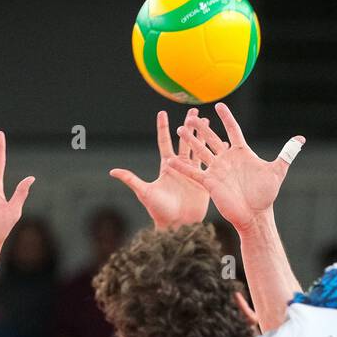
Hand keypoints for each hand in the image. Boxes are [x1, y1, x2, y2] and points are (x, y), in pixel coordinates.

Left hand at [110, 111, 209, 227]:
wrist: (177, 225)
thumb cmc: (159, 211)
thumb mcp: (145, 193)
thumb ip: (131, 180)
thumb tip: (112, 171)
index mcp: (167, 166)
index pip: (165, 142)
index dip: (163, 128)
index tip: (163, 112)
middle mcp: (181, 166)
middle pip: (185, 141)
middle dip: (189, 125)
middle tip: (194, 111)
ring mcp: (194, 172)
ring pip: (199, 149)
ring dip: (204, 135)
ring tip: (208, 121)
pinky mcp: (205, 180)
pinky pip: (212, 164)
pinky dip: (217, 153)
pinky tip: (223, 143)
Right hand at [169, 103, 303, 230]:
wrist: (255, 215)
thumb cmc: (265, 194)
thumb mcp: (277, 171)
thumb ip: (286, 154)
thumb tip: (301, 139)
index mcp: (241, 153)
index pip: (233, 130)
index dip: (227, 118)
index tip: (219, 106)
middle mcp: (227, 159)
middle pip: (212, 138)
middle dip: (203, 128)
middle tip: (192, 116)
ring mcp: (217, 170)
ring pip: (201, 151)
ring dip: (191, 141)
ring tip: (180, 129)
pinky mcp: (210, 182)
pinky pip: (194, 173)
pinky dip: (183, 167)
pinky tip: (170, 161)